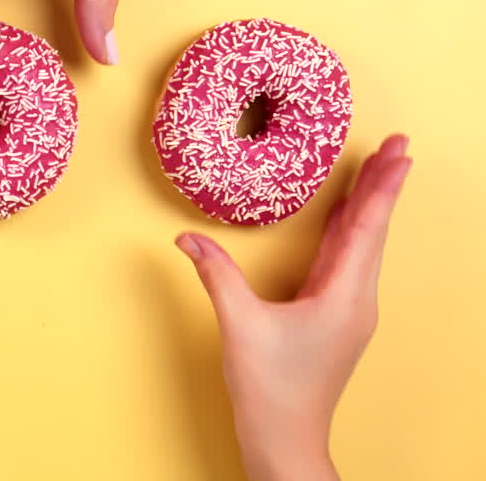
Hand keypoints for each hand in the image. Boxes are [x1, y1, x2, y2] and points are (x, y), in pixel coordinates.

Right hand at [175, 135, 412, 480]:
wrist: (285, 439)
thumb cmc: (270, 390)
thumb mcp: (239, 326)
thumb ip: (217, 275)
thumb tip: (188, 237)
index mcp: (342, 297)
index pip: (365, 230)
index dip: (380, 188)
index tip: (397, 154)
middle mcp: (356, 301)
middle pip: (372, 232)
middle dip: (384, 187)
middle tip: (398, 146)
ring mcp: (349, 312)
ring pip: (364, 247)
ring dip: (371, 207)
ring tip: (378, 173)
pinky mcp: (336, 319)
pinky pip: (349, 263)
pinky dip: (353, 232)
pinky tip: (347, 220)